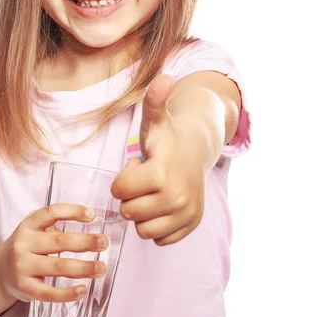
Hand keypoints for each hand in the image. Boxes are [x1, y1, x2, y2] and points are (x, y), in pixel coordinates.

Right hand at [0, 204, 107, 302]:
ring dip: (83, 267)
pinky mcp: (25, 288)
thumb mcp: (32, 230)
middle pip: (59, 241)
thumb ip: (54, 226)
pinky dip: (67, 293)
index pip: (51, 212)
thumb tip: (90, 226)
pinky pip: (49, 293)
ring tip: (101, 267)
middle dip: (85, 241)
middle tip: (104, 242)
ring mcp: (23, 266)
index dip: (72, 211)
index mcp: (28, 225)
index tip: (92, 215)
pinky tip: (83, 290)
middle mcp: (24, 244)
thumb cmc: (24, 248)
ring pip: (58, 267)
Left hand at [111, 74, 206, 246]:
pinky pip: (159, 240)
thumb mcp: (155, 119)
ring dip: (142, 212)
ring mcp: (186, 214)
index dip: (123, 178)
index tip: (137, 166)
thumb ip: (153, 100)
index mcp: (161, 174)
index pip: (119, 191)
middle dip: (131, 196)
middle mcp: (176, 198)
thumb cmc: (167, 137)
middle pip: (129, 212)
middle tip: (146, 179)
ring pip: (143, 229)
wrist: (197, 150)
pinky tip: (163, 205)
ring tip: (154, 191)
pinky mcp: (191, 225)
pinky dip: (157, 225)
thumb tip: (164, 77)